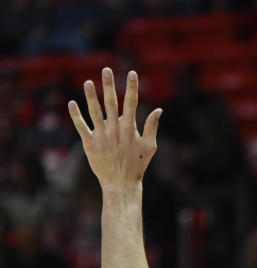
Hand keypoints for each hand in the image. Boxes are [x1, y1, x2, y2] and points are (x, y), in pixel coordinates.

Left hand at [67, 68, 160, 189]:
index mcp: (130, 128)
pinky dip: (76, 115)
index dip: (132, 87)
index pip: (132, 102)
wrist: (121, 183)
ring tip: (87, 82)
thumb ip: (152, 127)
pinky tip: (72, 103)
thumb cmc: (138, 165)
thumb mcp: (150, 146)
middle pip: (111, 102)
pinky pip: (81, 126)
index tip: (131, 73)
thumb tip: (158, 110)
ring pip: (94, 111)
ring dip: (90, 96)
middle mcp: (115, 128)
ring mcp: (101, 135)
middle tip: (106, 70)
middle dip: (109, 85)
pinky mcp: (89, 143)